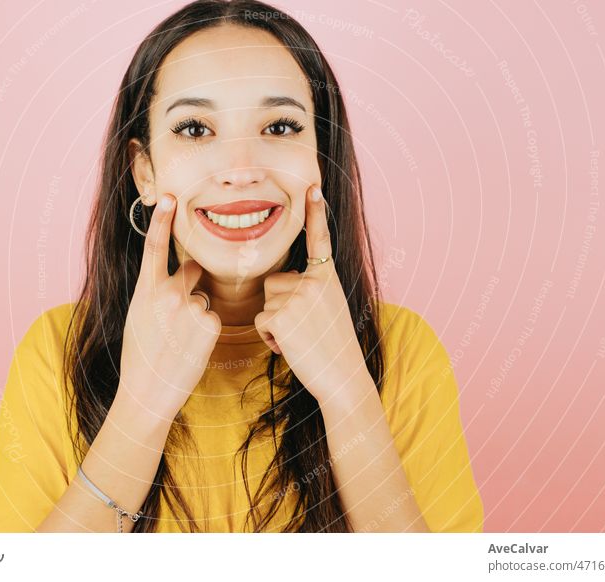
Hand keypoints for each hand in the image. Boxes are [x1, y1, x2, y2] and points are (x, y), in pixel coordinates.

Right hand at [117, 194, 220, 420]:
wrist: (147, 393)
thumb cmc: (140, 356)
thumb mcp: (139, 317)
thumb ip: (157, 293)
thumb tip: (183, 279)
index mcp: (145, 291)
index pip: (154, 247)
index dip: (162, 221)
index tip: (169, 198)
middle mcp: (168, 294)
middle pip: (190, 272)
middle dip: (188, 285)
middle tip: (174, 318)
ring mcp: (191, 308)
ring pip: (202, 300)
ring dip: (196, 315)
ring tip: (178, 343)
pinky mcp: (210, 324)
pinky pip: (212, 318)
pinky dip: (205, 331)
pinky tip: (191, 349)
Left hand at [254, 185, 369, 403]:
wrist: (343, 376)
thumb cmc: (334, 347)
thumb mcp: (330, 308)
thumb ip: (310, 290)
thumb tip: (280, 283)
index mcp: (327, 277)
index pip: (319, 240)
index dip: (315, 213)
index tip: (312, 187)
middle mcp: (313, 281)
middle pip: (274, 282)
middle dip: (280, 306)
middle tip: (305, 329)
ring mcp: (297, 297)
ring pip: (266, 302)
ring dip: (275, 324)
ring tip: (301, 338)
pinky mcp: (281, 315)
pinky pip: (261, 321)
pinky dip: (271, 338)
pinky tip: (292, 347)